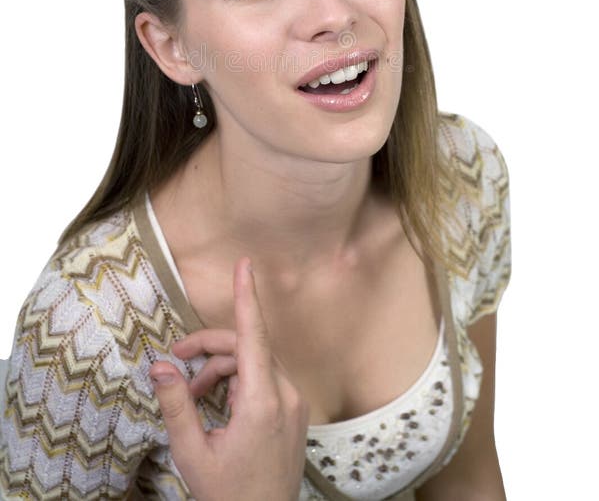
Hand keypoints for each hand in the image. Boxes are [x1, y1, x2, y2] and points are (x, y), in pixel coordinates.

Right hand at [149, 257, 308, 500]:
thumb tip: (159, 368)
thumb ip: (176, 406)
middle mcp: (286, 396)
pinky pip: (265, 379)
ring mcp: (295, 404)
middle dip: (211, 349)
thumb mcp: (192, 453)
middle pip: (248, 347)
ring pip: (255, 362)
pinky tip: (216, 405)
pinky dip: (238, 382)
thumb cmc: (228, 496)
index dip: (247, 295)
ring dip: (222, 369)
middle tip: (177, 361)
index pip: (254, 335)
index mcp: (263, 402)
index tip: (245, 263)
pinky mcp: (295, 413)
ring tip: (193, 396)